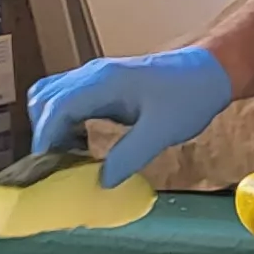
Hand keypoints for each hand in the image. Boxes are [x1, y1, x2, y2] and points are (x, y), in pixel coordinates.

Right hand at [26, 46, 234, 185]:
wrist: (210, 72)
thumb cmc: (189, 96)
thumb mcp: (163, 131)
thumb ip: (130, 156)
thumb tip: (101, 182)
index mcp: (103, 82)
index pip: (56, 107)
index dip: (45, 138)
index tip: (45, 167)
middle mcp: (93, 75)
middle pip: (45, 99)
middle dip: (43, 133)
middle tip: (55, 166)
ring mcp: (96, 78)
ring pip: (53, 97)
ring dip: (52, 127)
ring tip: (66, 158)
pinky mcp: (103, 86)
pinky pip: (70, 101)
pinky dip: (65, 123)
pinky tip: (81, 146)